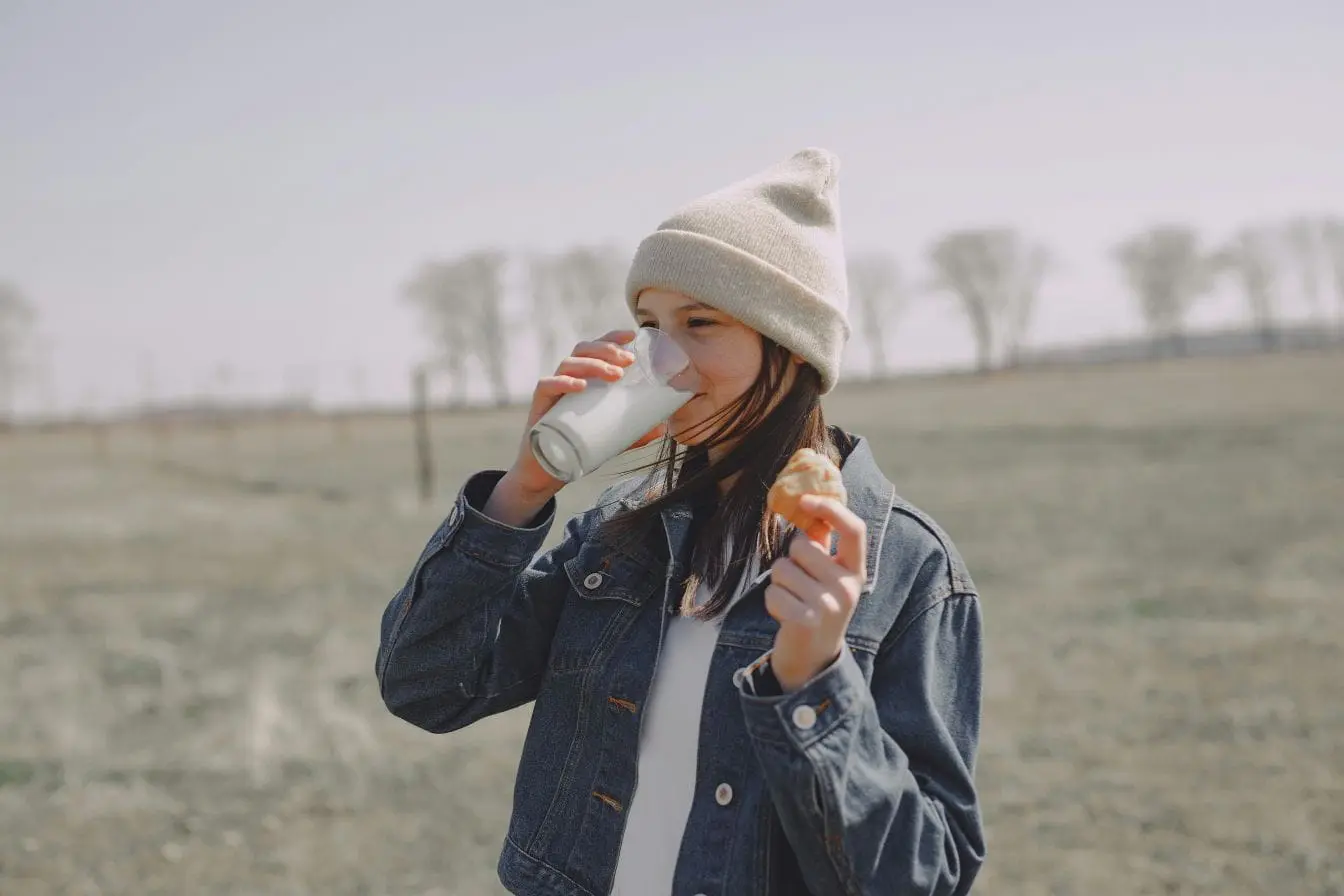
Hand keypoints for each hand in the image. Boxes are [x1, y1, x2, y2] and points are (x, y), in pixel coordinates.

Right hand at [505, 329, 665, 498]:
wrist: (547, 470)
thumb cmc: (578, 445)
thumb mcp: (612, 436)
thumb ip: (634, 431)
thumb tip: (662, 428)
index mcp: (585, 378)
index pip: (597, 348)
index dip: (612, 337)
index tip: (632, 335)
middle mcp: (568, 378)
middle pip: (584, 350)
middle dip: (607, 350)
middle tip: (628, 361)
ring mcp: (553, 390)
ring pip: (569, 363)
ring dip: (593, 364)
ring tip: (614, 375)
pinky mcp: (539, 405)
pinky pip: (547, 385)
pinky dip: (563, 382)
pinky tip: (580, 386)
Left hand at [764, 495, 867, 692]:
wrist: (814, 658)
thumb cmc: (817, 605)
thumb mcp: (828, 576)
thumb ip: (822, 545)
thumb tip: (809, 506)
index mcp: (856, 571)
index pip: (854, 529)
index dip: (830, 509)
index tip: (806, 501)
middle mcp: (848, 587)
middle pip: (802, 547)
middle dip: (790, 561)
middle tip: (799, 584)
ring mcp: (829, 606)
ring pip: (782, 569)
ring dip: (779, 584)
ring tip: (793, 601)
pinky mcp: (806, 622)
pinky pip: (773, 593)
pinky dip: (772, 603)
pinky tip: (786, 616)